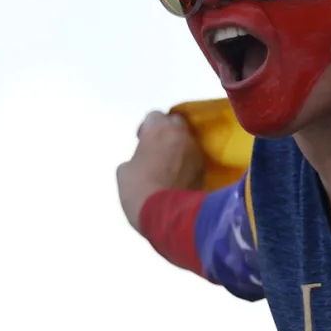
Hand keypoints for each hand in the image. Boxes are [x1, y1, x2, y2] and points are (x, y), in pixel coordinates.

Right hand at [116, 111, 204, 231]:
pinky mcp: (205, 167)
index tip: (142, 140)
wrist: (167, 214)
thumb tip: (142, 160)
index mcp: (159, 130)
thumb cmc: (139, 189)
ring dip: (179, 146)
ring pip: (189, 139)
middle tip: (157, 147)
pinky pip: (195, 156)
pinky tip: (179, 174)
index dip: (146, 127)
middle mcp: (182, 134)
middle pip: (176, 122)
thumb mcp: (124, 171)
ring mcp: (196, 150)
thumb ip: (135, 157)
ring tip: (169, 162)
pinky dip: (188, 160)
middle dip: (167, 130)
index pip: (154, 116)